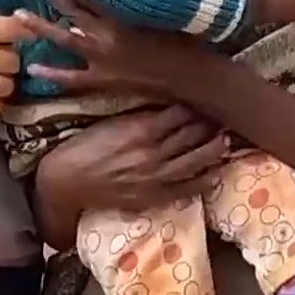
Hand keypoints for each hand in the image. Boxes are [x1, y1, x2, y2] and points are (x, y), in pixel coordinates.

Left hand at [19, 0, 206, 97]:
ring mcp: (102, 58)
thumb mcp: (161, 8)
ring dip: (40, 26)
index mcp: (121, 12)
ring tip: (17, 15)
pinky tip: (33, 68)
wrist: (191, 75)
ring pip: (64, 39)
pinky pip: (73, 78)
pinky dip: (53, 74)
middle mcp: (106, 33)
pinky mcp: (104, 80)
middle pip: (71, 8)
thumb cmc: (183, 37)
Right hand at [34, 105, 229, 216]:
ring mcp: (155, 176)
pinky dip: (203, 180)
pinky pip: (185, 189)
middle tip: (224, 116)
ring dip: (213, 149)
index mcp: (141, 128)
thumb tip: (168, 107)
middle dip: (210, 124)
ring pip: (195, 160)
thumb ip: (142, 117)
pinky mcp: (152, 196)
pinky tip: (215, 173)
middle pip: (192, 134)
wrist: (67, 181)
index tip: (208, 98)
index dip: (197, 105)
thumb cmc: (85, 146)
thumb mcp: (114, 123)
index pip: (181, 112)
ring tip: (227, 140)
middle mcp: (153, 151)